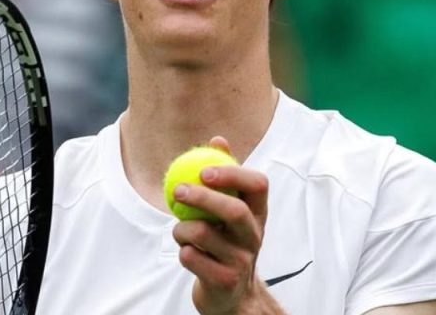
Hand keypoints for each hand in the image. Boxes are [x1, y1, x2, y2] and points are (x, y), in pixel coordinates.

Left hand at [171, 137, 283, 314]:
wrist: (232, 295)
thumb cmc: (226, 243)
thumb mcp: (229, 210)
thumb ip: (224, 176)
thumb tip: (218, 139)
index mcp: (258, 214)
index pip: (258, 185)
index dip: (233, 173)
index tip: (205, 169)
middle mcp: (255, 236)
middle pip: (233, 210)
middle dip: (202, 197)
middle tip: (177, 189)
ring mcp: (242, 260)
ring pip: (202, 233)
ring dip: (180, 229)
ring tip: (180, 231)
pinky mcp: (224, 281)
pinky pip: (190, 257)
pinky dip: (182, 252)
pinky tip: (188, 254)